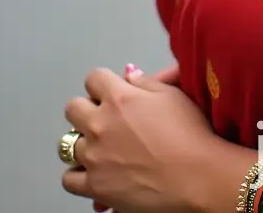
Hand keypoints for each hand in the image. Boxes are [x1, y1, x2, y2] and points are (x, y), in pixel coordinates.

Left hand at [62, 67, 211, 212]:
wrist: (195, 176)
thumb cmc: (189, 133)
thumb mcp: (172, 96)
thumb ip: (145, 83)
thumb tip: (128, 75)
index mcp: (119, 98)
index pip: (94, 78)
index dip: (103, 83)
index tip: (111, 90)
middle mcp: (100, 125)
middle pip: (73, 109)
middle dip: (86, 109)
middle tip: (104, 118)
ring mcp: (93, 157)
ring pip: (67, 144)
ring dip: (82, 142)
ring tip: (100, 148)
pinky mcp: (95, 186)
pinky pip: (69, 179)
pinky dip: (78, 174)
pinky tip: (93, 172)